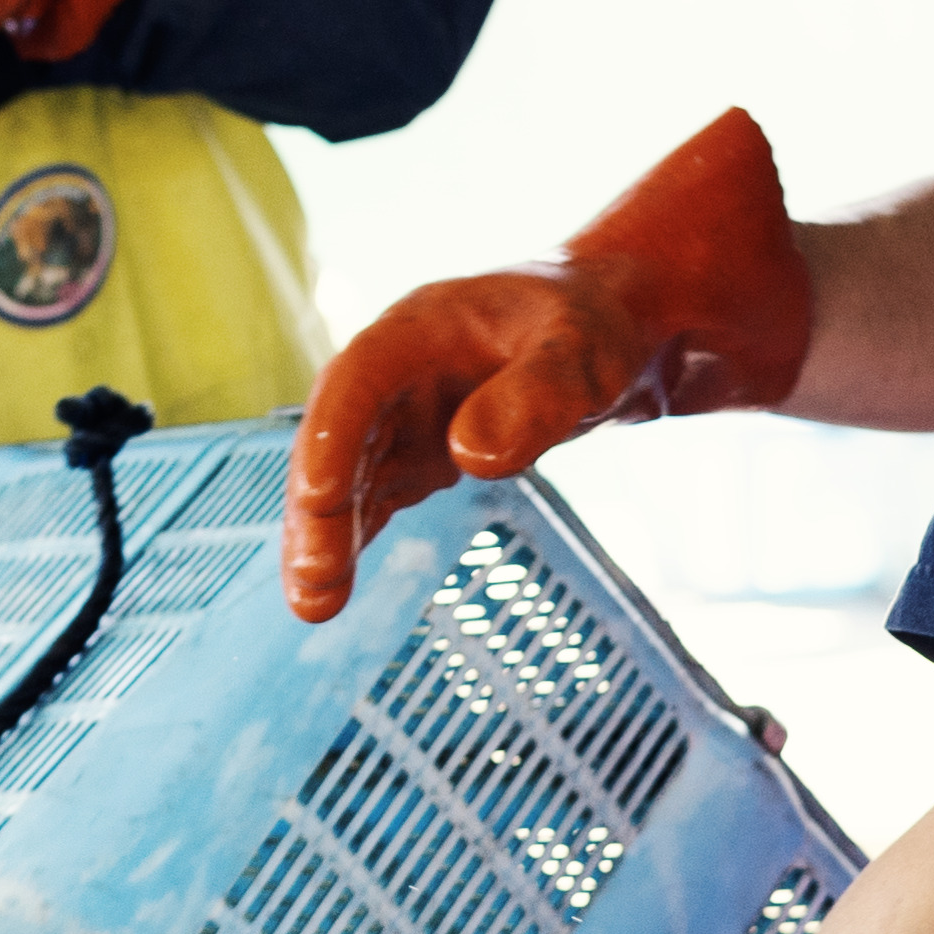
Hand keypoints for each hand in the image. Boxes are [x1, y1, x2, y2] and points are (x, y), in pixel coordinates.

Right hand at [283, 108, 813, 619]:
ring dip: (328, 537)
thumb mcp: (584, 352)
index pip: (357, 382)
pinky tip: (335, 588)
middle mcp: (400, 370)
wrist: (624, 325)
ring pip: (352, 476)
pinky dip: (358, 535)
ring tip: (312, 608)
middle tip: (309, 591)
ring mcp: (408, 412)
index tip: (316, 504)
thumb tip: (471, 455)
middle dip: (317, 513)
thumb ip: (535, 396)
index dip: (330, 442)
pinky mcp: (427, 450)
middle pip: (340, 439)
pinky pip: (380, 495)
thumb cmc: (602, 325)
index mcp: (421, 326)